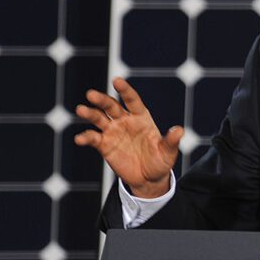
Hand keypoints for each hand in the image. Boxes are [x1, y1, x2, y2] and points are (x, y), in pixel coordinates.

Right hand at [73, 77, 183, 197]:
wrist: (149, 178)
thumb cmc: (161, 161)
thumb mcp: (168, 152)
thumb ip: (171, 141)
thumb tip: (180, 130)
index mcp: (141, 117)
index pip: (132, 100)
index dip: (125, 90)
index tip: (117, 81)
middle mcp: (124, 121)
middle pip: (111, 106)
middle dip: (102, 99)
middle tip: (91, 94)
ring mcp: (113, 132)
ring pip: (99, 118)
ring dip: (90, 114)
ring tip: (81, 109)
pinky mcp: (104, 145)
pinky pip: (93, 139)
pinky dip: (86, 137)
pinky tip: (80, 139)